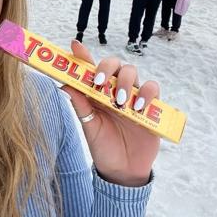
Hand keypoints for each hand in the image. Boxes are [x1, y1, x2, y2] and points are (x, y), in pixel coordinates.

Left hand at [66, 42, 161, 185]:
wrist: (123, 170)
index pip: (90, 71)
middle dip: (107, 68)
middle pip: (114, 64)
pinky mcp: (150, 104)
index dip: (83, 56)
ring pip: (132, 72)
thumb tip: (64, 85)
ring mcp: (133, 96)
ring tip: (120, 104)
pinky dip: (146, 94)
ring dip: (125, 83)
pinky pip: (152, 88)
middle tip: (100, 84)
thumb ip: (80, 106)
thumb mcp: (89, 128)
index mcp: (96, 95)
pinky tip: (138, 108)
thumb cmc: (104, 148)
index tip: (74, 46)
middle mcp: (114, 91)